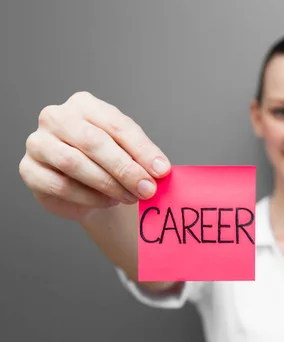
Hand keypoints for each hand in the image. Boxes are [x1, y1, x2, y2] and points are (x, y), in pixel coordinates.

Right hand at [19, 91, 170, 220]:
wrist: (87, 190)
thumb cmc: (109, 164)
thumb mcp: (129, 154)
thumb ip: (142, 158)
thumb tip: (160, 170)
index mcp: (85, 105)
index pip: (116, 124)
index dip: (142, 149)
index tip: (162, 171)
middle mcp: (57, 117)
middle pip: (94, 142)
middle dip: (125, 169)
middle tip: (147, 189)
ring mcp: (39, 143)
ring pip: (75, 164)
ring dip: (108, 185)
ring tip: (130, 197)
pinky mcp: (29, 170)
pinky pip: (61, 185)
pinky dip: (88, 197)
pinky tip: (106, 202)